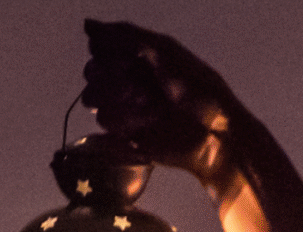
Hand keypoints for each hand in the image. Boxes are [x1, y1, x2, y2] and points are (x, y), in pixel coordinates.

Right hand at [82, 20, 241, 190]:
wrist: (215, 136)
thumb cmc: (199, 91)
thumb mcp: (166, 53)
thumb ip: (127, 36)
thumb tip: (87, 24)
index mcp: (139, 57)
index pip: (101, 47)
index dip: (108, 52)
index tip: (129, 59)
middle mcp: (128, 80)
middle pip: (92, 72)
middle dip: (112, 79)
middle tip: (140, 88)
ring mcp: (126, 108)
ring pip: (93, 99)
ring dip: (121, 102)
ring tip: (150, 109)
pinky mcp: (126, 135)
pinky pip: (104, 124)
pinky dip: (124, 121)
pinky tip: (145, 124)